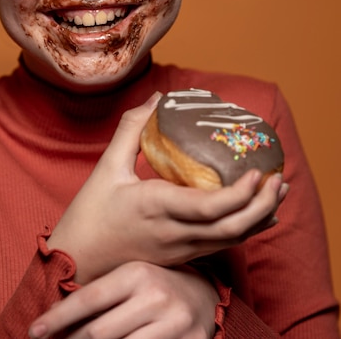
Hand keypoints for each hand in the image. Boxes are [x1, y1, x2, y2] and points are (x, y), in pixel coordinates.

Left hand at [29, 261, 218, 338]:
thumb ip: (100, 293)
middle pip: (98, 333)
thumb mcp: (130, 278)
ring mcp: (174, 324)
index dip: (57, 318)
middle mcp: (155, 296)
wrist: (204, 296)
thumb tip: (54, 315)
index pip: (88, 300)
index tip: (33, 331)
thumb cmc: (155, 286)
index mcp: (137, 273)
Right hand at [47, 93, 286, 283]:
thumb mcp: (107, 166)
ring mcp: (180, 249)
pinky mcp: (182, 257)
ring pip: (232, 241)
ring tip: (279, 192)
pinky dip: (246, 230)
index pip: (208, 208)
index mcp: (155, 207)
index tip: (256, 172)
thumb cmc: (91, 213)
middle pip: (232, 228)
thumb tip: (158, 98)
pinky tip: (259, 215)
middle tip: (279, 179)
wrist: (78, 259)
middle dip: (262, 205)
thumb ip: (132, 129)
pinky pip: (222, 246)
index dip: (239, 194)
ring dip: (260, 218)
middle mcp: (174, 233)